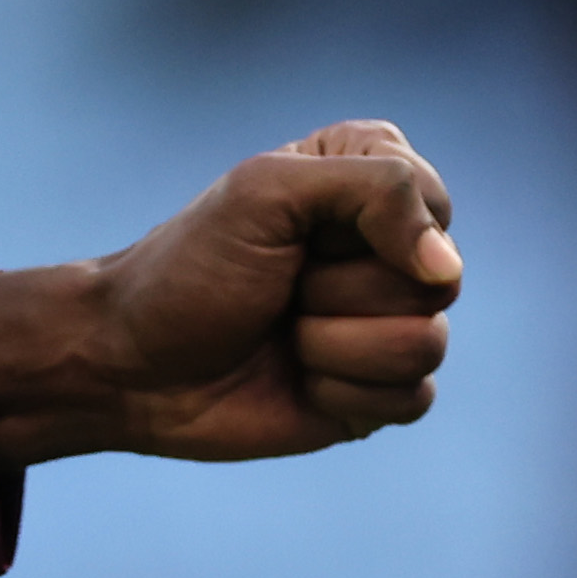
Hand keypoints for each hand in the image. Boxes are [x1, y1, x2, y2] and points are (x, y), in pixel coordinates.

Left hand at [0, 122, 459, 465]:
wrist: (130, 365)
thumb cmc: (188, 270)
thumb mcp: (266, 194)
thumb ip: (373, 191)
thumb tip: (446, 265)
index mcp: (363, 179)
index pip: (432, 200)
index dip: (374, 227)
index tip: (299, 232)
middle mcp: (386, 248)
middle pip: (436, 281)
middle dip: (338, 291)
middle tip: (279, 287)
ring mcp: (385, 320)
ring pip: (427, 343)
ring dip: (333, 346)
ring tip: (284, 334)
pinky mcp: (379, 388)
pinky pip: (412, 398)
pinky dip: (341, 393)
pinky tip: (297, 380)